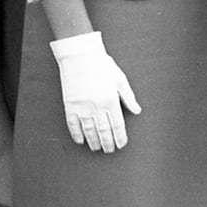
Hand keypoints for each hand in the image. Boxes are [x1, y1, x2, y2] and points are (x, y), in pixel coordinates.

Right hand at [51, 32, 137, 152]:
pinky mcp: (69, 105)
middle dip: (107, 142)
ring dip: (93, 141)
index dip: (119, 137)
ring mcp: (81, 106)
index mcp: (111, 100)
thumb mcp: (120, 79)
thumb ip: (129, 97)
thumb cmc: (102, 66)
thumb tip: (137, 111)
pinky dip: (77, 134)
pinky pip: (73, 124)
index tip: (121, 145)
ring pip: (88, 130)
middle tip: (110, 151)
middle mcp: (96, 105)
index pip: (117, 125)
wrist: (79, 56)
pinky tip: (81, 141)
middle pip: (103, 130)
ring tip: (97, 148)